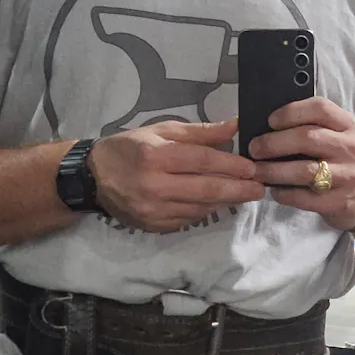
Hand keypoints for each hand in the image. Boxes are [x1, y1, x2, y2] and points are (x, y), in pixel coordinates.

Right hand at [90, 119, 264, 232]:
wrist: (94, 177)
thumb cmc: (130, 148)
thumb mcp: (161, 131)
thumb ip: (200, 133)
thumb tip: (234, 127)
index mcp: (156, 156)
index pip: (203, 162)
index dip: (231, 165)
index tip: (253, 168)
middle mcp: (154, 186)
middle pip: (206, 189)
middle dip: (237, 189)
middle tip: (260, 188)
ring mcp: (154, 210)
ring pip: (201, 207)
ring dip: (225, 201)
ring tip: (243, 193)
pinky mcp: (155, 226)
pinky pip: (189, 219)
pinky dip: (206, 210)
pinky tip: (217, 202)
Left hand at [248, 98, 354, 231]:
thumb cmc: (342, 162)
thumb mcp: (336, 137)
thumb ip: (311, 127)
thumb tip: (268, 127)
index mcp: (346, 125)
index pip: (320, 108)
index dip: (291, 112)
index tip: (269, 121)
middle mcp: (349, 148)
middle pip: (308, 138)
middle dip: (274, 143)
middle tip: (255, 149)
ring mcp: (347, 176)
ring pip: (305, 170)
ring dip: (274, 170)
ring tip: (256, 171)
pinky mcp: (340, 202)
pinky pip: (306, 198)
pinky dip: (285, 194)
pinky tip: (274, 191)